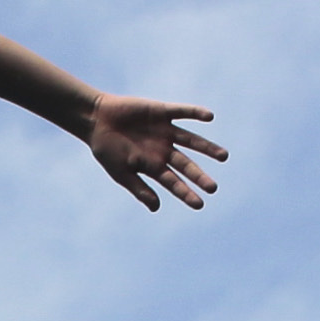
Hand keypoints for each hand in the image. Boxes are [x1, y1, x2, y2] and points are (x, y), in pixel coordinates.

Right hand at [86, 94, 225, 208]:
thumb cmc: (106, 149)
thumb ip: (139, 189)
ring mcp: (165, 131)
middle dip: (199, 176)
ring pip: (191, 140)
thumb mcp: (121, 173)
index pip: (174, 182)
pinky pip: (182, 112)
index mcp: (153, 166)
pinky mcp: (162, 112)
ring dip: (207, 148)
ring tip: (223, 156)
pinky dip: (195, 113)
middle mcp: (163, 150)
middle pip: (186, 164)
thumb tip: (156, 208)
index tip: (199, 204)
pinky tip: (209, 117)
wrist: (96, 120)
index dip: (186, 193)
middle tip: (213, 188)